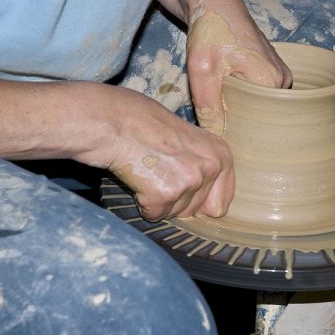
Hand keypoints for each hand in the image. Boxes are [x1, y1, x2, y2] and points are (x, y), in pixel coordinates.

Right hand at [0, 78, 234, 220]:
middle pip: (196, 210)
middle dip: (175, 199)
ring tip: (147, 171)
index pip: (221, 202)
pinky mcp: (166, 194)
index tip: (181, 190)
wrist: (113, 120)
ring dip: (158, 199)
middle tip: (157, 171)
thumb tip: (207, 200)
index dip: (198, 202)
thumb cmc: (144, 122)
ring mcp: (190, 181)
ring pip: (175, 213)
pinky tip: (137, 178)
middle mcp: (211, 167)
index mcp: (221, 154)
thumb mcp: (188, 138)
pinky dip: (142, 203)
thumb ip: (202, 164)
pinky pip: (155, 214)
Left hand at [156, 0, 292, 134]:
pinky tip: (227, 95)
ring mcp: (280, 75)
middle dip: (241, 120)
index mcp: (273, 83)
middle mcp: (283, 81)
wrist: (213, 4)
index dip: (242, 131)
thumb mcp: (203, 73)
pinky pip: (259, 94)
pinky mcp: (271, 71)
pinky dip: (243, 98)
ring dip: (241, 108)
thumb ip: (209, 107)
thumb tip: (217, 138)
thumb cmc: (210, 32)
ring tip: (221, 106)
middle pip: (263, 115)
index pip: (263, 123)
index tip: (224, 135)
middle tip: (218, 122)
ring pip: (260, 105)